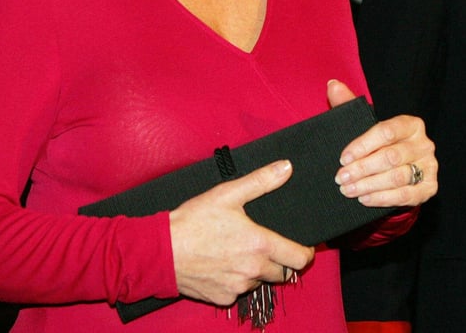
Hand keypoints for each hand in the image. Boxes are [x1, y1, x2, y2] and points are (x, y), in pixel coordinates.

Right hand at [169, 160, 314, 305]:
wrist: (160, 251)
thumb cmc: (193, 221)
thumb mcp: (228, 193)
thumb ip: (261, 181)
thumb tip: (286, 167)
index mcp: (260, 245)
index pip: (299, 259)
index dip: (304, 252)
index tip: (301, 246)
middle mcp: (252, 270)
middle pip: (282, 273)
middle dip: (279, 261)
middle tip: (265, 245)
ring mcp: (237, 287)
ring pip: (259, 282)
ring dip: (256, 270)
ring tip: (240, 251)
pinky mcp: (222, 298)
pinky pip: (238, 291)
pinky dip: (236, 280)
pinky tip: (223, 264)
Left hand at [328, 80, 436, 207]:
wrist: (398, 171)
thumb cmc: (380, 144)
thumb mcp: (365, 124)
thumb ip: (349, 104)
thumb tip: (333, 85)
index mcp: (411, 124)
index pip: (387, 132)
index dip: (363, 145)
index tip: (343, 157)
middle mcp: (424, 144)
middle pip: (391, 157)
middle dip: (362, 169)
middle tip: (341, 178)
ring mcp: (429, 167)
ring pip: (397, 177)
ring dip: (369, 185)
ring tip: (348, 190)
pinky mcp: (429, 188)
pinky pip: (405, 195)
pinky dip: (383, 198)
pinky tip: (364, 199)